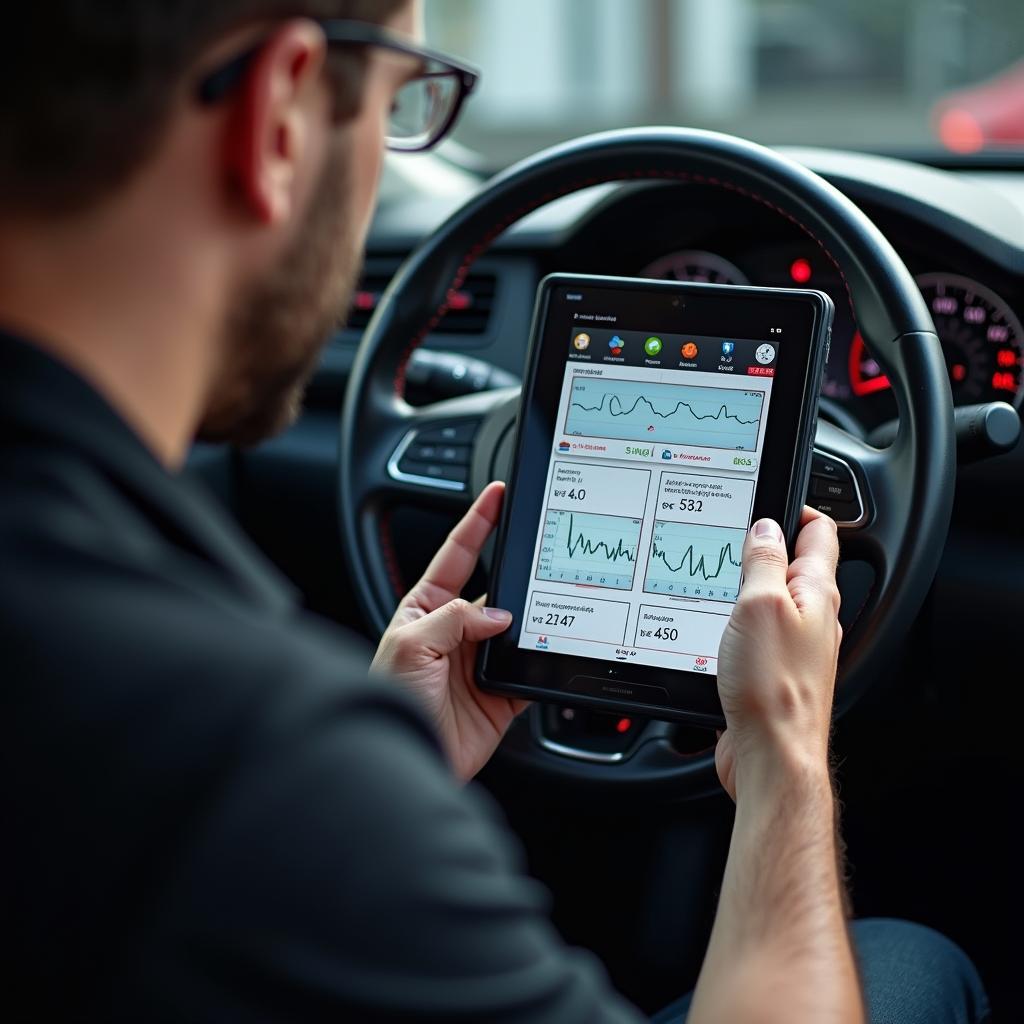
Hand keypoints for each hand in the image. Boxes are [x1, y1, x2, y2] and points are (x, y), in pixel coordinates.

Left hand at [371, 482, 528, 780]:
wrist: (410, 757)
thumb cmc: (390, 699)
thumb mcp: (410, 646)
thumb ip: (453, 621)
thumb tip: (497, 615)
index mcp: (425, 609)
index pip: (456, 555)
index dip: (477, 523)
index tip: (497, 495)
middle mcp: (455, 630)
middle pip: (494, 589)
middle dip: (514, 572)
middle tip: (537, 552)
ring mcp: (480, 660)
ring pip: (517, 625)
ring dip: (531, 618)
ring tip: (545, 608)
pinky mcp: (502, 691)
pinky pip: (530, 667)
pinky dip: (544, 659)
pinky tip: (550, 649)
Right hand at [714, 507, 841, 800]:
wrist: (771, 756)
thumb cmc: (773, 687)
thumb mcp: (760, 606)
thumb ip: (762, 562)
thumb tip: (764, 528)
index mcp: (816, 594)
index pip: (819, 533)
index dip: (796, 507)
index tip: (769, 494)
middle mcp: (811, 619)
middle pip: (794, 566)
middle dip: (766, 544)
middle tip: (732, 532)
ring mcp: (793, 648)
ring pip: (772, 601)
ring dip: (747, 584)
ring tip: (718, 573)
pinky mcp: (772, 673)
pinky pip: (755, 634)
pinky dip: (736, 621)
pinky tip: (714, 625)